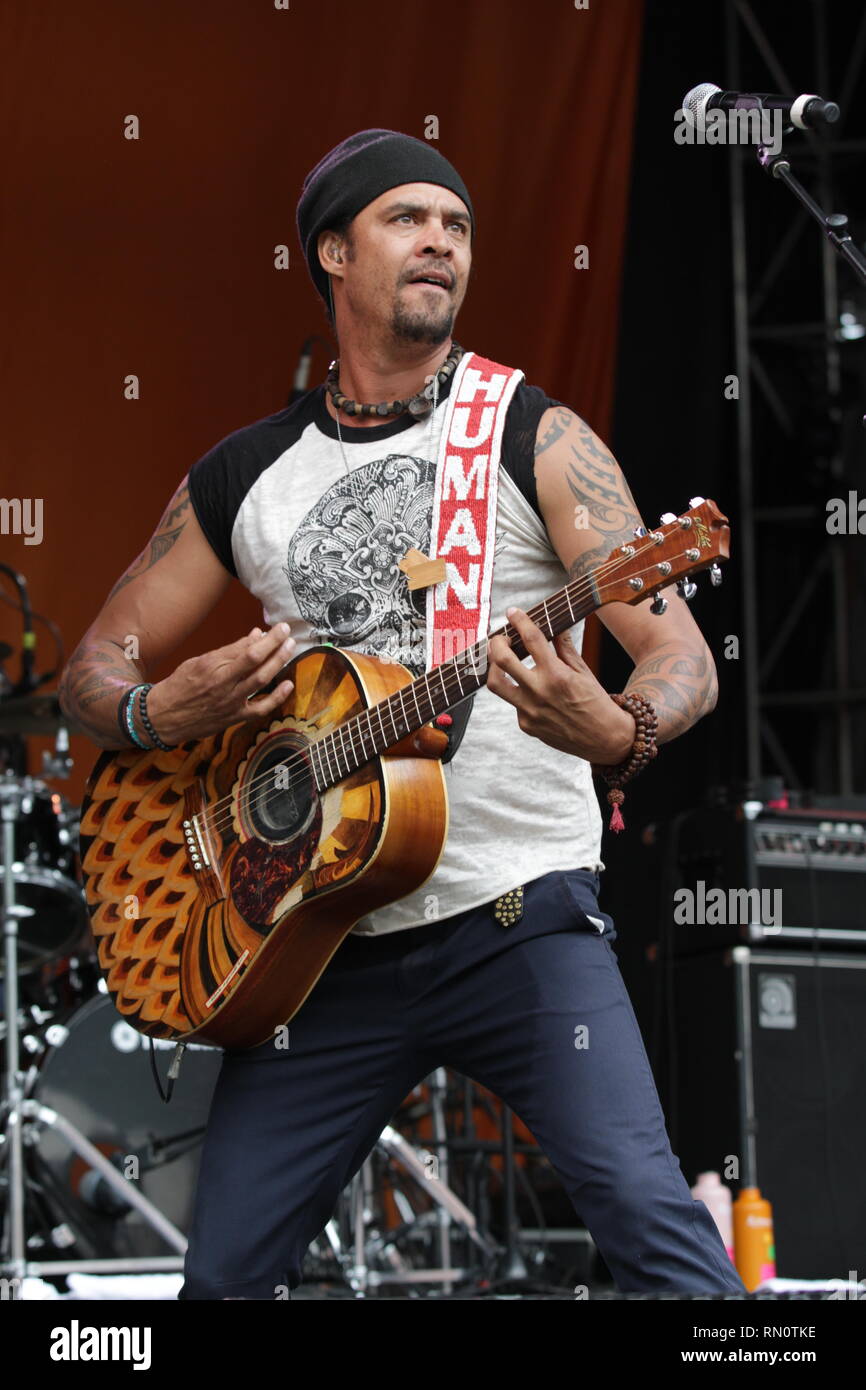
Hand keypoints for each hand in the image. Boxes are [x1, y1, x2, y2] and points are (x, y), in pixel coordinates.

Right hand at [146, 624, 296, 744]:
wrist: (163, 717)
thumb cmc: (180, 686)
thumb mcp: (198, 662)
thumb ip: (228, 651)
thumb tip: (255, 635)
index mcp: (211, 666)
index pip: (244, 648)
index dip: (266, 637)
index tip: (279, 628)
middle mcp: (221, 683)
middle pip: (255, 661)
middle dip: (275, 645)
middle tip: (288, 633)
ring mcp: (230, 702)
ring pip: (260, 680)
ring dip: (278, 662)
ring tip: (290, 648)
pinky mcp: (234, 717)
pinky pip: (260, 708)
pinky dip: (277, 697)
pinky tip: (288, 685)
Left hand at [486, 607, 634, 762]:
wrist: (604, 739)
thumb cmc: (596, 703)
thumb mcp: (583, 671)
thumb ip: (564, 648)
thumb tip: (555, 625)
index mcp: (557, 674)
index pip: (532, 639)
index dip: (519, 621)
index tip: (513, 612)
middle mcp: (540, 692)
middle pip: (502, 660)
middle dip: (497, 642)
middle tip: (501, 637)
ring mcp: (530, 711)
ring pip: (496, 684)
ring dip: (494, 667)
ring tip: (501, 660)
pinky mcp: (526, 725)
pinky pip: (513, 703)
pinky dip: (518, 692)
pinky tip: (530, 691)